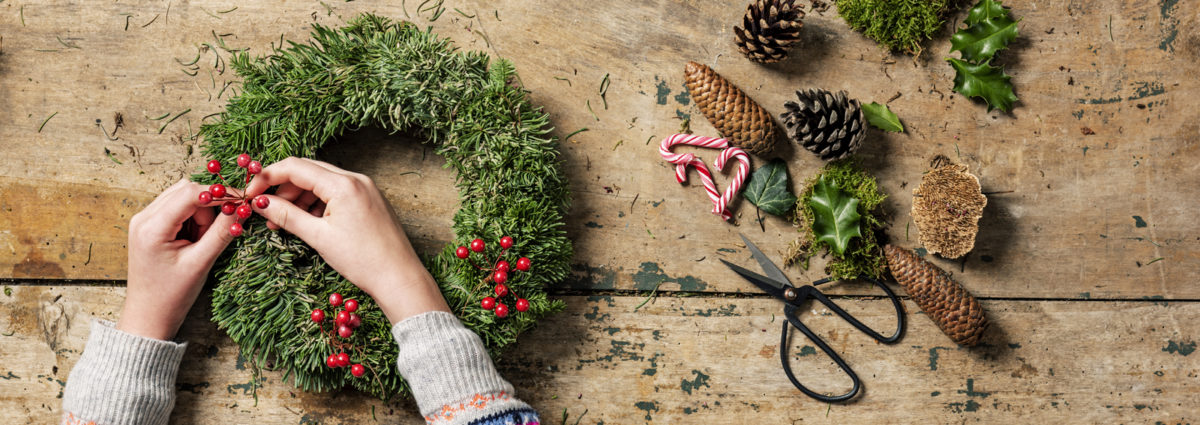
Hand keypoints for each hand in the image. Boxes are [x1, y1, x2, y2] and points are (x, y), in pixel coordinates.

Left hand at [118, 179, 236, 339]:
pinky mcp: (149, 225)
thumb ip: (222, 232)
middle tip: (214, 234)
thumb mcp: (201, 262)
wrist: (149, 315)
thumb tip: (243, 208)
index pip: (190, 193)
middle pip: (186, 191)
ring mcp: (144, 220)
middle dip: (208, 207)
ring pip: (183, 197)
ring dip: (200, 213)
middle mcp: (143, 217)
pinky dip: (192, 218)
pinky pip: (177, 208)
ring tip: (201, 241)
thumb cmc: (172, 295)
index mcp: (152, 227)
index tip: (241, 202)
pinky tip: (193, 240)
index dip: (219, 194)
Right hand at [245, 157, 448, 322]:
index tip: (251, 194)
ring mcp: (365, 188)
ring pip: (322, 182)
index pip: (295, 167)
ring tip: (283, 223)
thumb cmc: (362, 260)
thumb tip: (260, 203)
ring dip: (299, 198)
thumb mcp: (319, 237)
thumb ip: (287, 216)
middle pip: (308, 171)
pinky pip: (336, 193)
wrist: (399, 278)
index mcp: (343, 184)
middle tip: (265, 210)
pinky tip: (306, 222)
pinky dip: (317, 204)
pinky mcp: (369, 199)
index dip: (267, 177)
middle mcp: (356, 179)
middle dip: (282, 188)